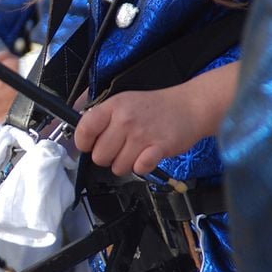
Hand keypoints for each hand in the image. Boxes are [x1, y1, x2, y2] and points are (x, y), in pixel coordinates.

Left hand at [74, 86, 200, 176]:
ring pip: (118, 167)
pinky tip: (147, 156)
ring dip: (126, 164)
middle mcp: (125, 119)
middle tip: (121, 148)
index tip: (91, 145)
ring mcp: (142, 134)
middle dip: (108, 157)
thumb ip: (102, 117)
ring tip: (137, 150)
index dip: (84, 143)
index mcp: (113, 107)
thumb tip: (82, 136)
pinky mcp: (158, 148)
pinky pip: (139, 169)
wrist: (189, 106)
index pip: (84, 130)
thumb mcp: (124, 102)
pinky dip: (142, 167)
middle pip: (99, 156)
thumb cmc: (155, 107)